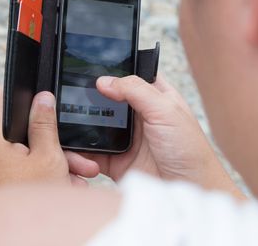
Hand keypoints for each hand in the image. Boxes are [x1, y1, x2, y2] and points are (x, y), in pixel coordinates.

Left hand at [0, 88, 99, 192]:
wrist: (26, 237)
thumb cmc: (32, 202)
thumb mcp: (48, 156)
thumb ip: (45, 124)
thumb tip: (42, 98)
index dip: (11, 89)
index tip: (20, 83)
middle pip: (21, 135)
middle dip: (52, 143)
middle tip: (75, 155)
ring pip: (26, 155)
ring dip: (54, 162)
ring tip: (77, 176)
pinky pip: (23, 170)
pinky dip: (44, 174)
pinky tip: (65, 185)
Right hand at [73, 75, 242, 196]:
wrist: (189, 189)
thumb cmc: (189, 150)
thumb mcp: (166, 110)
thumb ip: (136, 90)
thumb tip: (105, 81)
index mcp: (154, 96)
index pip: (128, 76)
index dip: (110, 71)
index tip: (88, 68)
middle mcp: (137, 115)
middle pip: (106, 99)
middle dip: (89, 99)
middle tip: (69, 96)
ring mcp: (125, 137)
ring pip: (94, 125)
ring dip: (81, 126)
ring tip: (67, 122)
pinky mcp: (115, 159)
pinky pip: (90, 152)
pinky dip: (80, 152)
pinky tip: (75, 150)